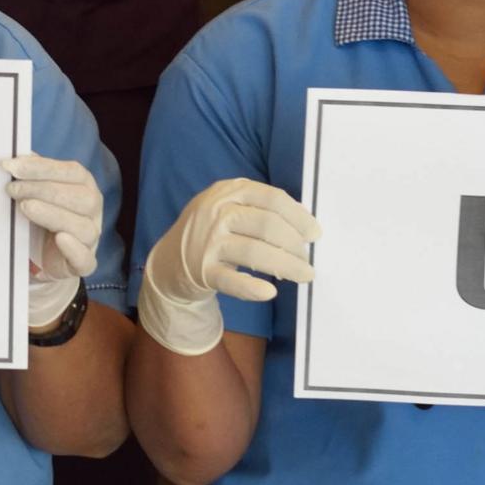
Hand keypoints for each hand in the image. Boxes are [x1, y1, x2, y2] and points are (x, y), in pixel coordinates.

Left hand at [5, 154, 104, 331]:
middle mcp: (92, 210)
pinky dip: (74, 249)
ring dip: (53, 214)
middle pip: (81, 197)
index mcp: (84, 185)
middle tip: (12, 189)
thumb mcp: (36, 191)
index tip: (11, 166)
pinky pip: (85, 259)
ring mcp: (91, 238)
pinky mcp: (83, 263)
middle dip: (44, 190)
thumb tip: (14, 156)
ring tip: (25, 207)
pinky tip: (60, 239)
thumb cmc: (42, 214)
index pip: (72, 171)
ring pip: (82, 227)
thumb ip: (30, 173)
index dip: (42, 167)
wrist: (45, 253)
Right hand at [137, 177, 319, 355]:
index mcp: (228, 191)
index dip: (298, 217)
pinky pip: (232, 281)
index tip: (315, 234)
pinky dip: (252, 288)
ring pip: (255, 252)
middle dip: (295, 244)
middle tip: (308, 260)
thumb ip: (261, 207)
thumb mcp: (228, 207)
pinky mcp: (201, 271)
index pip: (272, 199)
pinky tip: (270, 293)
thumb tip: (305, 219)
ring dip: (286, 265)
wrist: (169, 263)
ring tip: (305, 275)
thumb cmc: (210, 233)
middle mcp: (216, 212)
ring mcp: (207, 242)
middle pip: (267, 225)